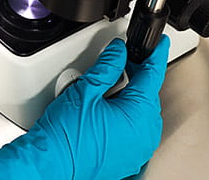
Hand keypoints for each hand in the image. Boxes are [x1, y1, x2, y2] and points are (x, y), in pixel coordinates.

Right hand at [0, 36, 169, 179]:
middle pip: (146, 95)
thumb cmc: (65, 135)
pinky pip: (133, 132)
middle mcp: (145, 135)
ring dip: (127, 99)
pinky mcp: (128, 159)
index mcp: (138, 115)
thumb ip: (106, 66)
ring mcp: (138, 150)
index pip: (153, 76)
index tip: (159, 43)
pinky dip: (124, 119)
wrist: (49, 164)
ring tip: (103, 91)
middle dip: (135, 77)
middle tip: (119, 62)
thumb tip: (118, 51)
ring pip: (140, 114)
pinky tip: (103, 112)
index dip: (155, 55)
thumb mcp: (85, 91)